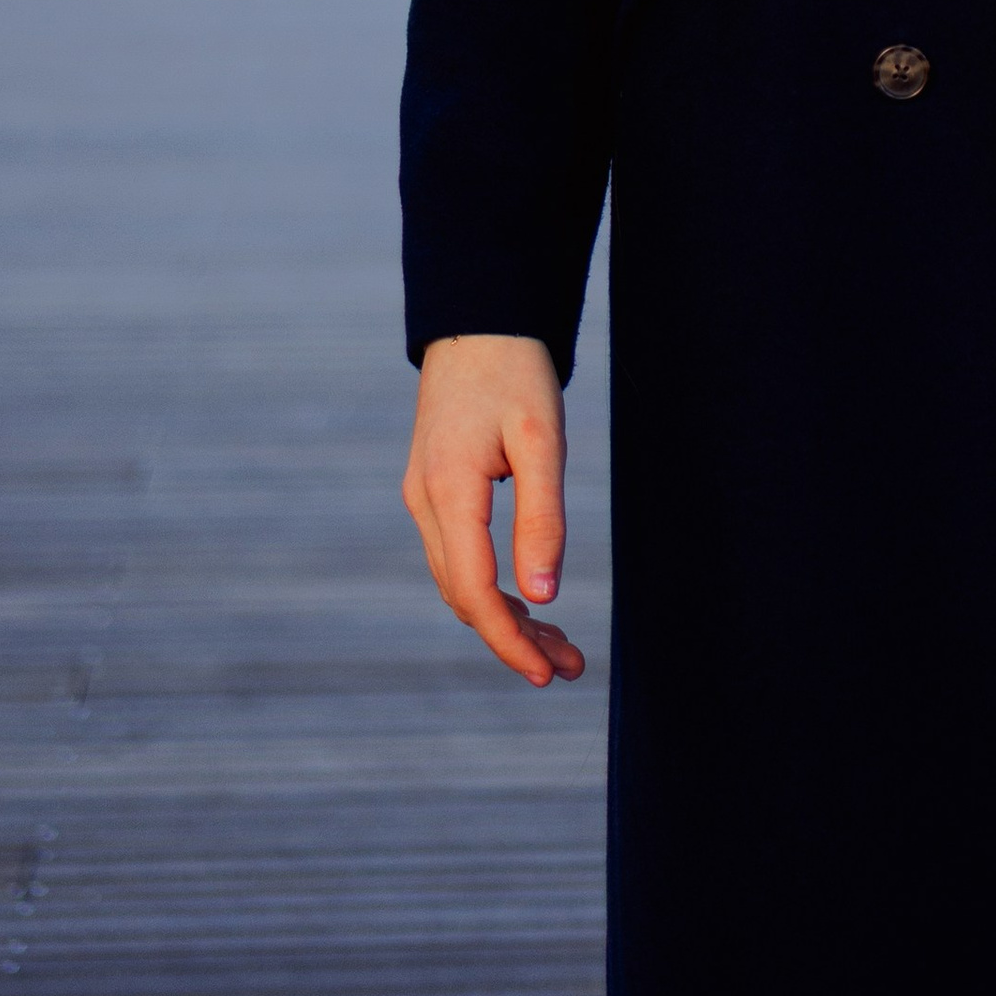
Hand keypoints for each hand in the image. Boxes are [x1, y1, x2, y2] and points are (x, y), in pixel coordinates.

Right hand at [403, 332, 585, 685]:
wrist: (477, 322)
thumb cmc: (515, 373)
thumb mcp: (541, 439)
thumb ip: (543, 517)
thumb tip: (543, 596)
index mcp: (448, 491)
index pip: (474, 590)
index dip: (509, 640)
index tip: (549, 674)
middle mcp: (424, 502)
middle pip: (464, 596)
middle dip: (515, 638)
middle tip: (572, 667)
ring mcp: (423, 498)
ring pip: (459, 581)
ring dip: (505, 619)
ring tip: (562, 646)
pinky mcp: (434, 492)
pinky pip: (458, 557)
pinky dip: (491, 588)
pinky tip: (528, 602)